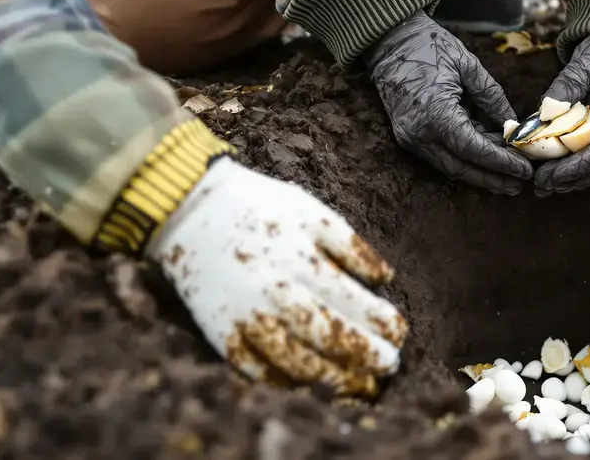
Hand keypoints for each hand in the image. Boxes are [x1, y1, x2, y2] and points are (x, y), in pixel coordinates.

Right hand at [145, 157, 406, 396]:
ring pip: (294, 361)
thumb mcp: (310, 211)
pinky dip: (285, 383)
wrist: (189, 207)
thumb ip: (350, 245)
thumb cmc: (258, 204)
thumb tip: (387, 278)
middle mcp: (272, 291)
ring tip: (359, 383)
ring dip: (332, 377)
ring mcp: (244, 315)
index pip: (351, 303)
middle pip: (328, 336)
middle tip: (390, 366)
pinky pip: (255, 369)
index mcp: (299, 259)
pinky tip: (309, 384)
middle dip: (365, 356)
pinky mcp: (220, 332)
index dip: (381, 324)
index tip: (400, 334)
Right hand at [366, 12, 532, 193]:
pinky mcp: (408, 136)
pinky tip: (487, 158)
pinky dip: (465, 159)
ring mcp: (411, 138)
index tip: (524, 170)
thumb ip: (491, 97)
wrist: (389, 41)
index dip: (501, 162)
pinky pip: (441, 155)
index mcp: (436, 114)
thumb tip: (512, 124)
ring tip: (508, 177)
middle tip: (520, 184)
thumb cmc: (429, 46)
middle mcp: (420, 134)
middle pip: (462, 167)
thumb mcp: (468, 65)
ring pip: (450, 166)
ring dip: (480, 173)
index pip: (474, 149)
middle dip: (493, 179)